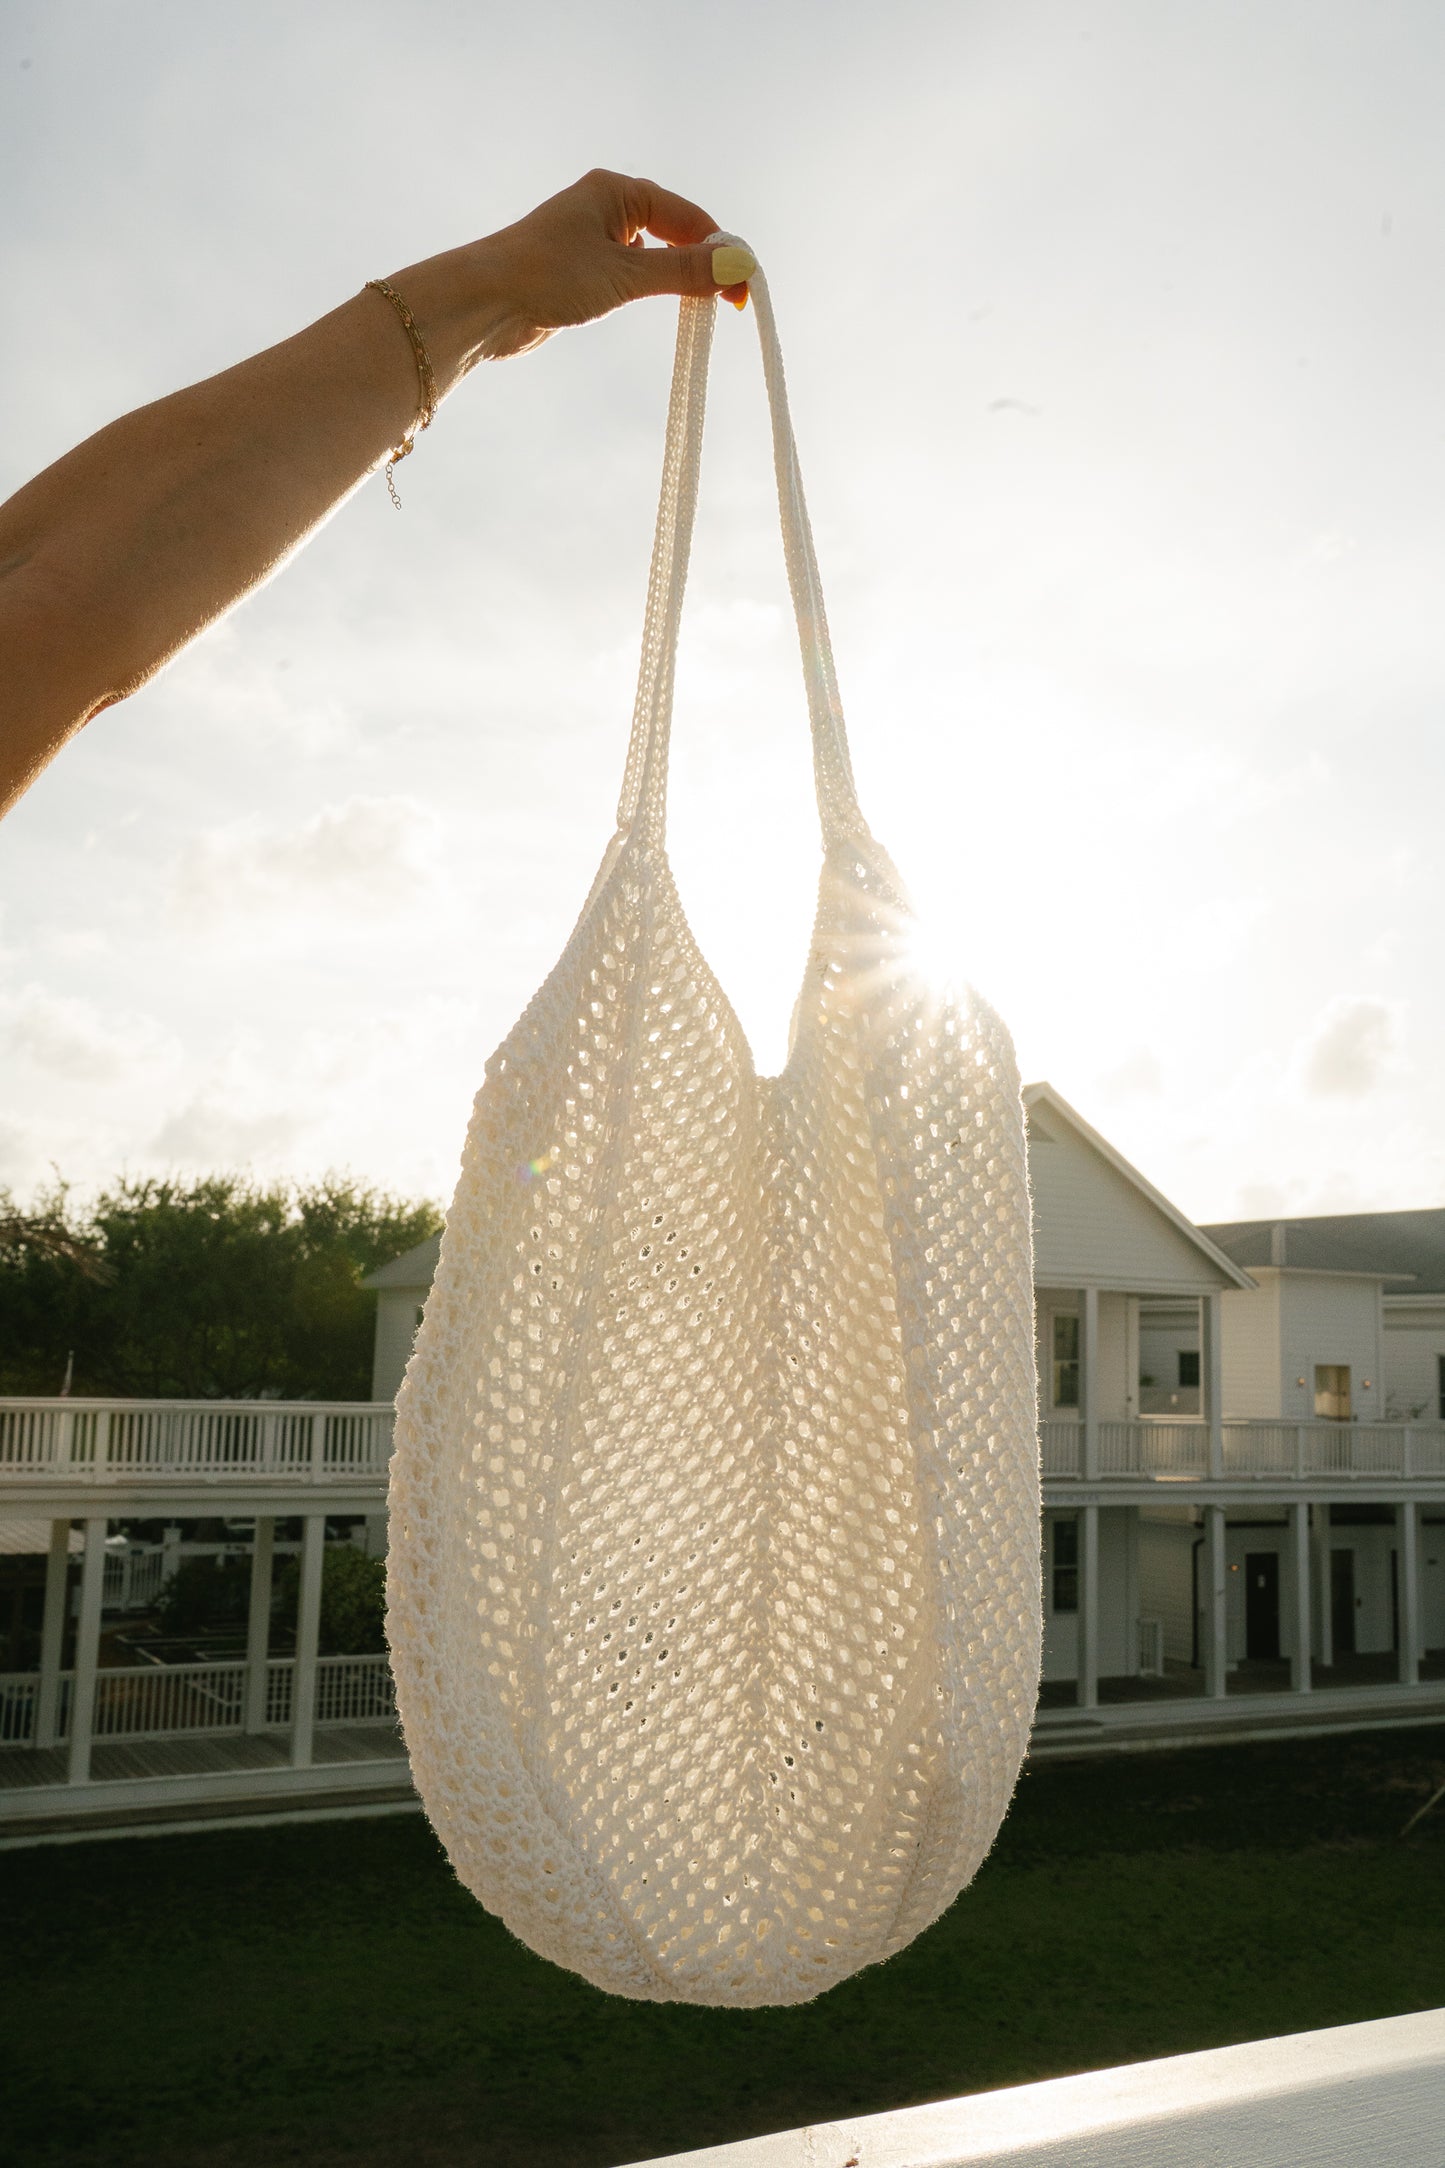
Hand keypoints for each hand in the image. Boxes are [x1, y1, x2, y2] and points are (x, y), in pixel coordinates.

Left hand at [407, 169, 754, 372]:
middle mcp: (607, 208)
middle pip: (676, 232)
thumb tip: (737, 268)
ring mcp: (594, 239)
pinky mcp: (583, 271)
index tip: (744, 290)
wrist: (485, 304)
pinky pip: (635, 273)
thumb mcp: (625, 275)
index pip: (688, 218)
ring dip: (681, 277)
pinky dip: (655, 287)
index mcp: (617, 192)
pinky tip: (664, 302)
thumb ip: (683, 272)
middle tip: (732, 304)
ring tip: (706, 306)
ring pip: (656, 255)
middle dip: (706, 264)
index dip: (721, 252)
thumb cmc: (548, 276)